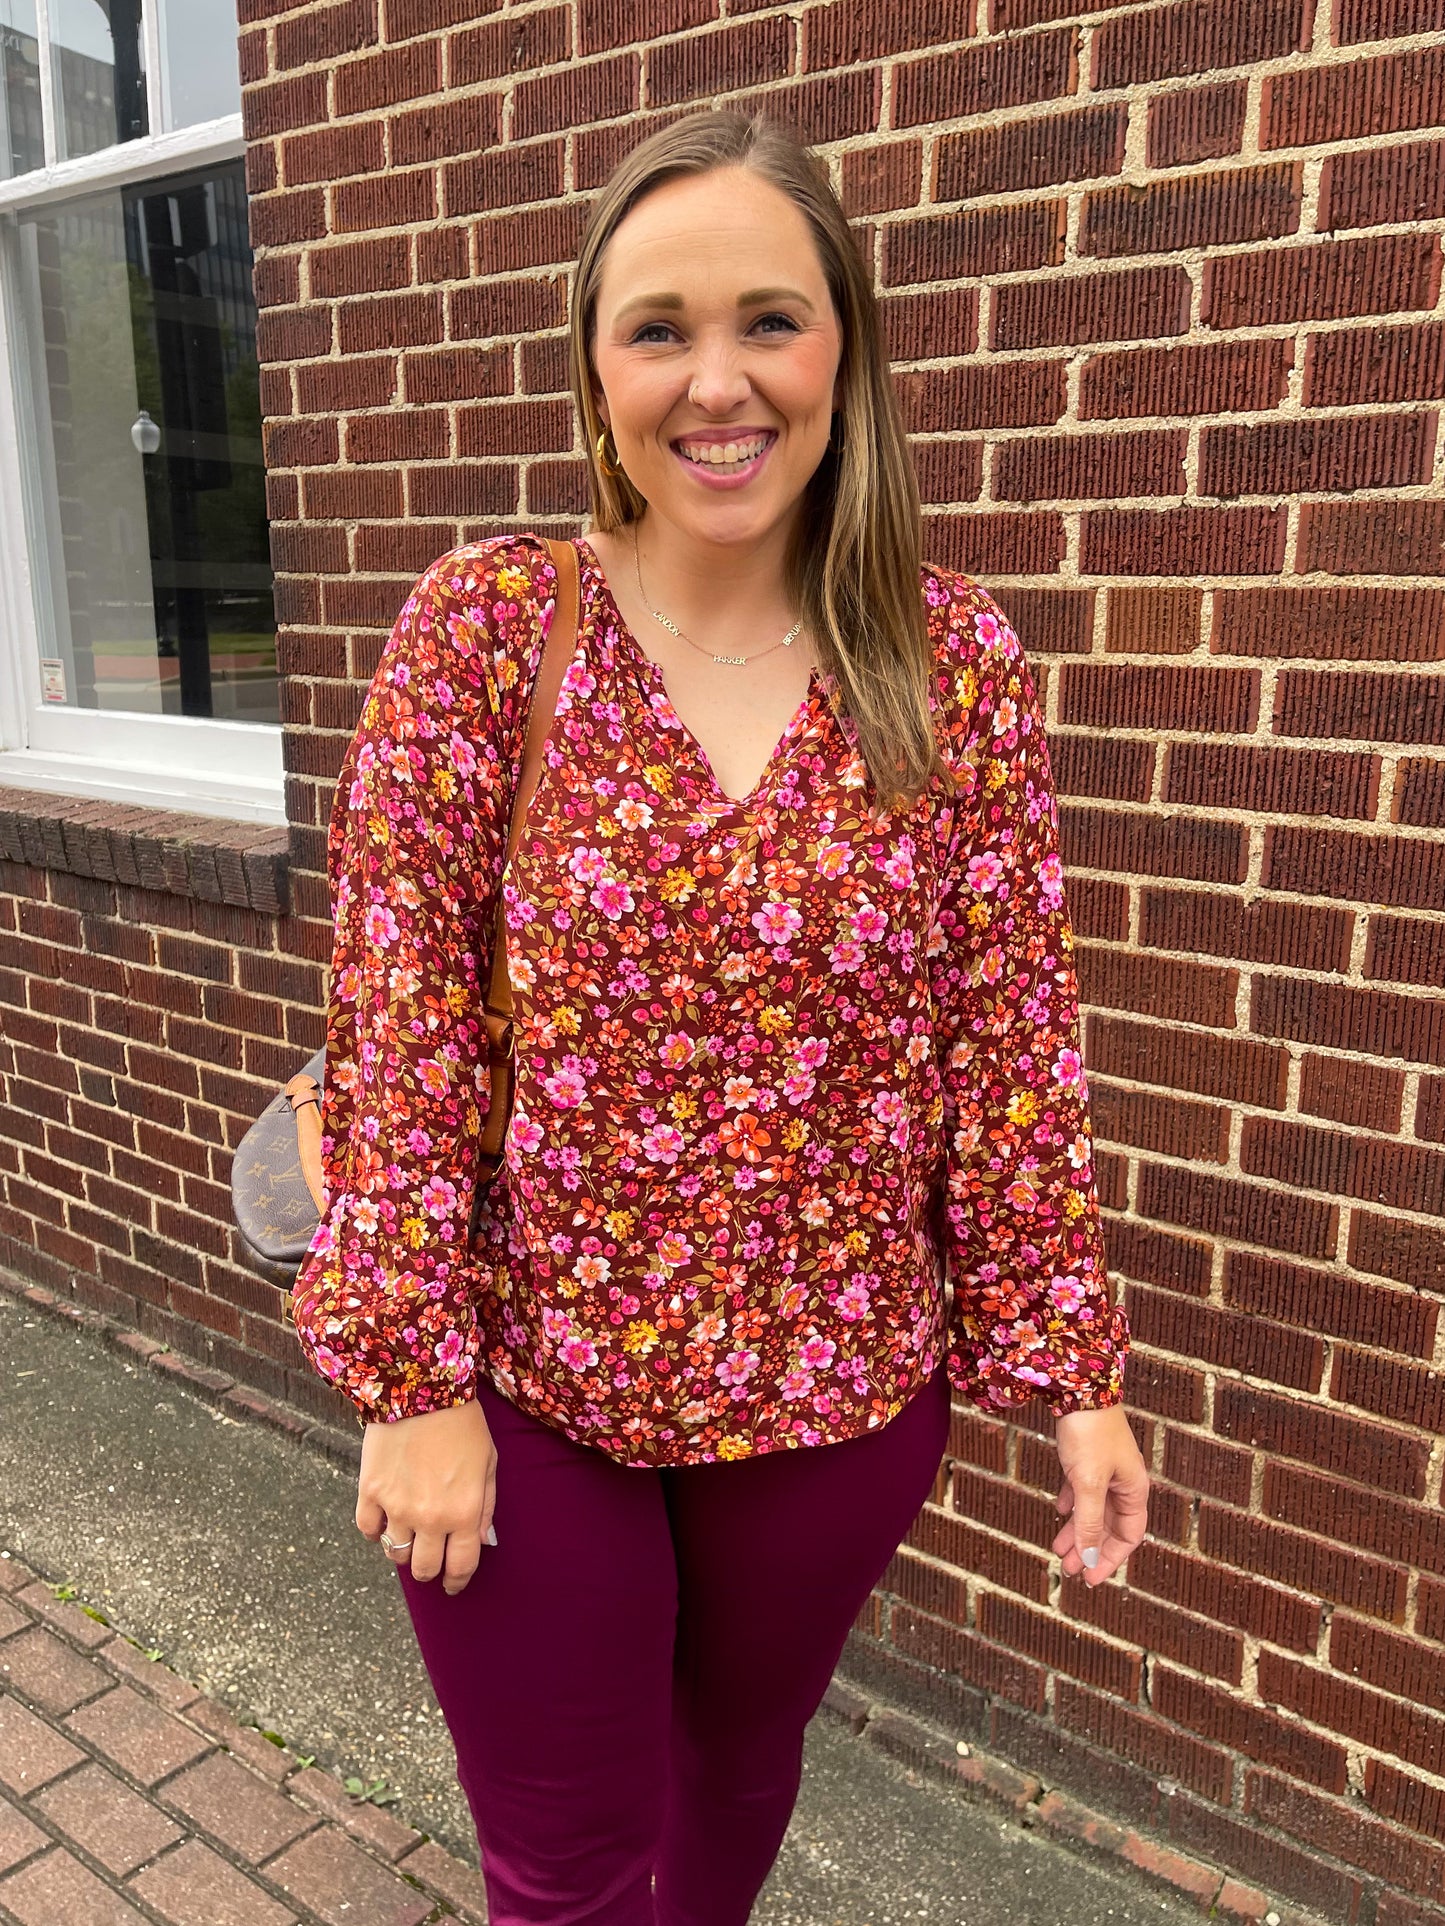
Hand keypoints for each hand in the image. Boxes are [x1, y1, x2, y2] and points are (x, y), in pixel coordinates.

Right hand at [356, 1398, 497, 1596]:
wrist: (420, 1388)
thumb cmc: (462, 1423)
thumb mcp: (488, 1463)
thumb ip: (486, 1506)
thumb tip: (478, 1540)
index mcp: (463, 1512)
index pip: (459, 1567)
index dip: (457, 1581)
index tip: (453, 1584)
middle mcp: (429, 1517)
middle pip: (424, 1568)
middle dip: (430, 1568)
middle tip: (431, 1557)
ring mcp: (396, 1507)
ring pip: (394, 1554)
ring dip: (403, 1551)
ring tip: (409, 1537)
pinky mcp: (370, 1491)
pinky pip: (367, 1530)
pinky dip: (375, 1531)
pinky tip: (384, 1521)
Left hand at [1051, 1404, 1148, 1585]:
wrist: (1079, 1386)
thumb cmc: (1089, 1434)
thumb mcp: (1088, 1484)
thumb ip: (1088, 1522)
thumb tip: (1087, 1558)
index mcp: (1133, 1489)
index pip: (1128, 1536)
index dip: (1109, 1559)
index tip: (1089, 1579)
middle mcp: (1124, 1481)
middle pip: (1109, 1525)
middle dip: (1088, 1548)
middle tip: (1067, 1570)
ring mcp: (1106, 1468)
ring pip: (1093, 1509)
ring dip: (1077, 1530)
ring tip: (1058, 1550)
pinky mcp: (1088, 1455)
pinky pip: (1082, 1489)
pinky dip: (1072, 1504)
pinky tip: (1060, 1511)